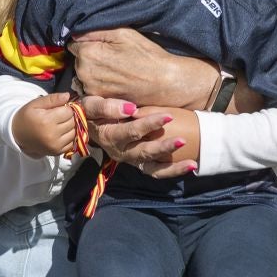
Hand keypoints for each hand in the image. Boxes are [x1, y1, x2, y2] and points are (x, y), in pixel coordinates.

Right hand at [11, 92, 78, 157]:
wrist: (17, 135)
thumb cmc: (26, 117)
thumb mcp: (35, 104)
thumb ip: (52, 99)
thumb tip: (67, 95)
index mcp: (46, 120)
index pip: (69, 111)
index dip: (66, 107)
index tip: (60, 108)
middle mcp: (52, 134)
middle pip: (73, 121)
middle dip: (69, 116)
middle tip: (60, 115)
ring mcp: (55, 145)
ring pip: (74, 132)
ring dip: (71, 126)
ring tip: (60, 124)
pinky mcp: (57, 152)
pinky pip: (72, 142)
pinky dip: (69, 136)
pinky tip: (61, 132)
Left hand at [67, 28, 218, 108]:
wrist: (163, 82)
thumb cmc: (145, 55)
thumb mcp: (122, 32)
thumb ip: (94, 30)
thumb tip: (75, 31)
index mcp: (87, 53)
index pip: (74, 42)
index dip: (89, 41)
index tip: (104, 44)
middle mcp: (83, 72)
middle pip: (78, 59)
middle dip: (90, 55)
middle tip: (112, 55)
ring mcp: (90, 88)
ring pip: (84, 73)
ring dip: (94, 70)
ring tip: (116, 68)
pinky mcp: (98, 99)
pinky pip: (91, 86)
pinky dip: (99, 82)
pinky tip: (115, 79)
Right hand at [81, 97, 199, 177]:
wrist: (84, 126)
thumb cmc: (90, 111)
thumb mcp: (91, 105)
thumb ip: (107, 107)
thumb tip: (130, 108)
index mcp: (110, 137)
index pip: (131, 132)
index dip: (149, 125)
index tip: (168, 116)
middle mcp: (121, 152)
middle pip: (144, 152)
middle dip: (164, 147)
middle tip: (183, 140)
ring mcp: (130, 159)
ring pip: (152, 168)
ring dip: (172, 167)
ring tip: (192, 164)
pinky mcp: (137, 162)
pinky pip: (155, 171)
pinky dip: (172, 171)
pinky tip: (190, 167)